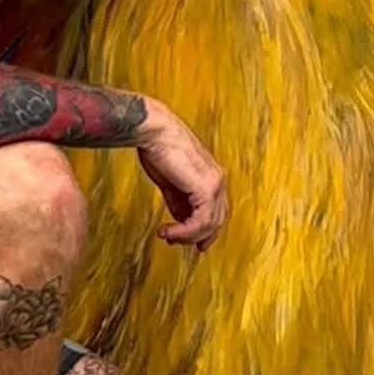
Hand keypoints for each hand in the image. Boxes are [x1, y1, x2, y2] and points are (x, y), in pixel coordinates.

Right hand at [135, 101, 226, 250]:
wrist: (155, 131)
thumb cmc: (159, 149)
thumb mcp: (171, 182)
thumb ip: (179, 200)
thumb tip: (181, 219)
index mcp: (212, 177)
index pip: (217, 211)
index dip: (206, 230)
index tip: (194, 243)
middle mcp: (218, 180)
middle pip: (216, 220)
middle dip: (197, 236)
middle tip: (176, 242)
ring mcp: (215, 184)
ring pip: (210, 224)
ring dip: (187, 236)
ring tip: (167, 235)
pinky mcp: (206, 187)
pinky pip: (201, 221)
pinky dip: (185, 231)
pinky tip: (169, 231)